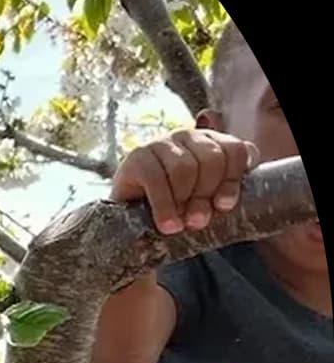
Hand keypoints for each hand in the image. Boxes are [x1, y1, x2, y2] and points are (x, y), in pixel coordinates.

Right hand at [111, 129, 259, 234]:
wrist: (128, 214)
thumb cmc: (174, 208)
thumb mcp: (202, 202)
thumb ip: (219, 195)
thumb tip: (224, 203)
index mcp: (211, 143)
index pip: (234, 150)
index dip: (232, 180)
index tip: (224, 206)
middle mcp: (187, 137)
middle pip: (211, 159)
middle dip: (206, 194)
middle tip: (198, 221)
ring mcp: (161, 143)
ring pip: (184, 168)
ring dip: (183, 201)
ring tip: (179, 225)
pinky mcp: (137, 157)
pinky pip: (156, 179)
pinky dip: (164, 206)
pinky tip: (167, 225)